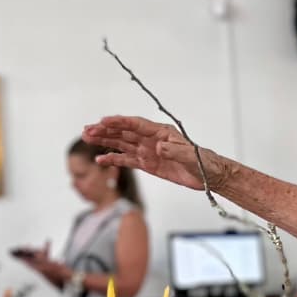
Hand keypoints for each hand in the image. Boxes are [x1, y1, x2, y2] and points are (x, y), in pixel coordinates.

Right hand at [82, 116, 225, 191]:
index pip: (136, 124)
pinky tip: (100, 160)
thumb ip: (175, 151)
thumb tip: (159, 147)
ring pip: (122, 144)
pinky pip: (127, 160)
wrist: (209, 176)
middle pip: (124, 132)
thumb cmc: (203, 162)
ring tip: (87, 138)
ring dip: (105, 141)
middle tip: (87, 130)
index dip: (119, 122)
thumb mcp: (190, 156)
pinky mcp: (148, 165)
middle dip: (105, 130)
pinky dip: (113, 159)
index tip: (103, 121)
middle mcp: (152, 139)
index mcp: (162, 132)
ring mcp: (148, 152)